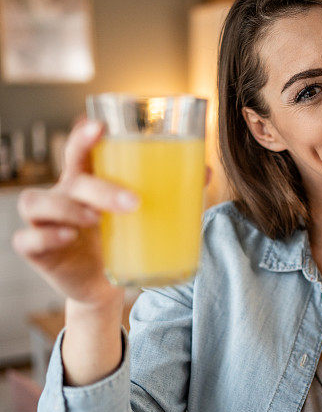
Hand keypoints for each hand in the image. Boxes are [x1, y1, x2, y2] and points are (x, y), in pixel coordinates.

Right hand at [12, 116, 212, 305]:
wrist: (104, 284)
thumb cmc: (122, 239)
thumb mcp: (143, 215)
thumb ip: (169, 191)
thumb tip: (204, 171)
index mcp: (86, 180)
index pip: (79, 150)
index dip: (84, 136)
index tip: (100, 127)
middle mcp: (62, 195)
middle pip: (71, 179)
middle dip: (99, 187)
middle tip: (134, 203)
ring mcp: (45, 222)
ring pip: (37, 202)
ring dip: (66, 208)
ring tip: (96, 220)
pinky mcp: (37, 250)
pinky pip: (26, 238)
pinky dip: (44, 236)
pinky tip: (65, 237)